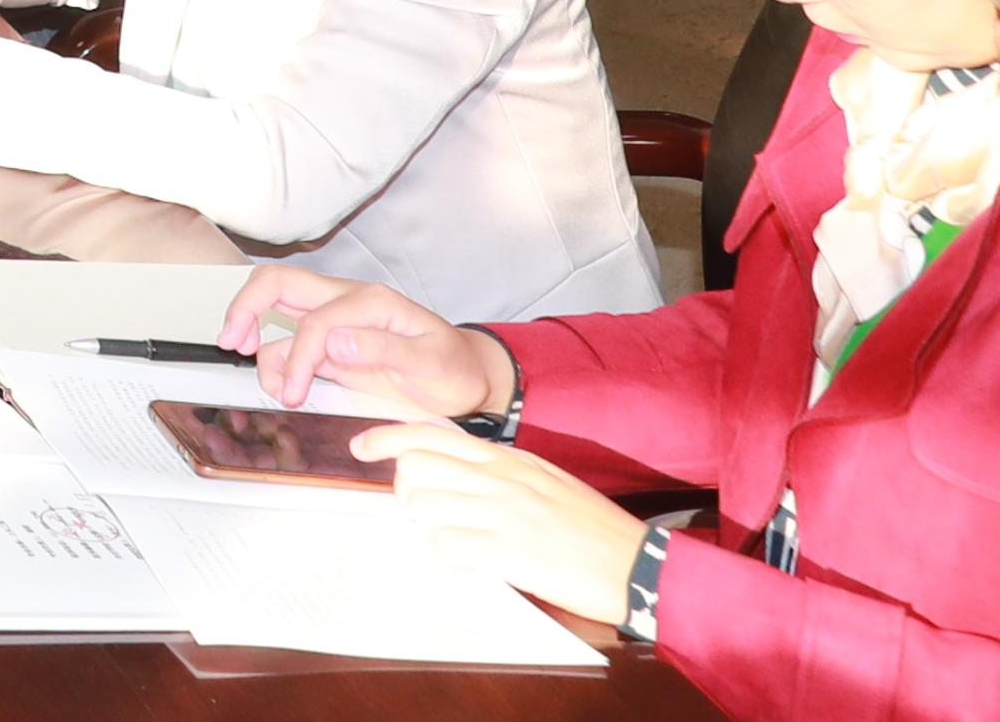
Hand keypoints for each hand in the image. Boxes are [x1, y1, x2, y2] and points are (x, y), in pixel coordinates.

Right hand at [228, 264, 512, 415]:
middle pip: (279, 283)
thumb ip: (384, 350)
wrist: (469, 380)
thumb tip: (335, 341)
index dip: (298, 356)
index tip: (293, 391)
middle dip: (246, 306)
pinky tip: (277, 380)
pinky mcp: (331, 346)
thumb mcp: (431, 363)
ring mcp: (335, 322)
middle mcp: (346, 303)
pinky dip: (271, 357)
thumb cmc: (454, 368)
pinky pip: (287, 340)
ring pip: (276, 308)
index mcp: (371, 302)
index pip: (316, 319)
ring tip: (256, 369)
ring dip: (256, 335)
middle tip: (230, 340)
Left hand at [360, 421, 649, 623]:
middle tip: (420, 511)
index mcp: (510, 459)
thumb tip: (456, 473)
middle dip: (404, 491)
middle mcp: (501, 479)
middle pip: (417, 467)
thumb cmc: (595, 529)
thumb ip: (503, 472)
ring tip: (447, 538)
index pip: (433, 434)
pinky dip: (441, 557)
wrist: (639, 565)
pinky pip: (445, 548)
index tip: (361, 446)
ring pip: (423, 505)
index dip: (388, 437)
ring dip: (421, 525)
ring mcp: (503, 514)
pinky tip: (460, 562)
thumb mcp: (548, 481)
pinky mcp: (509, 553)